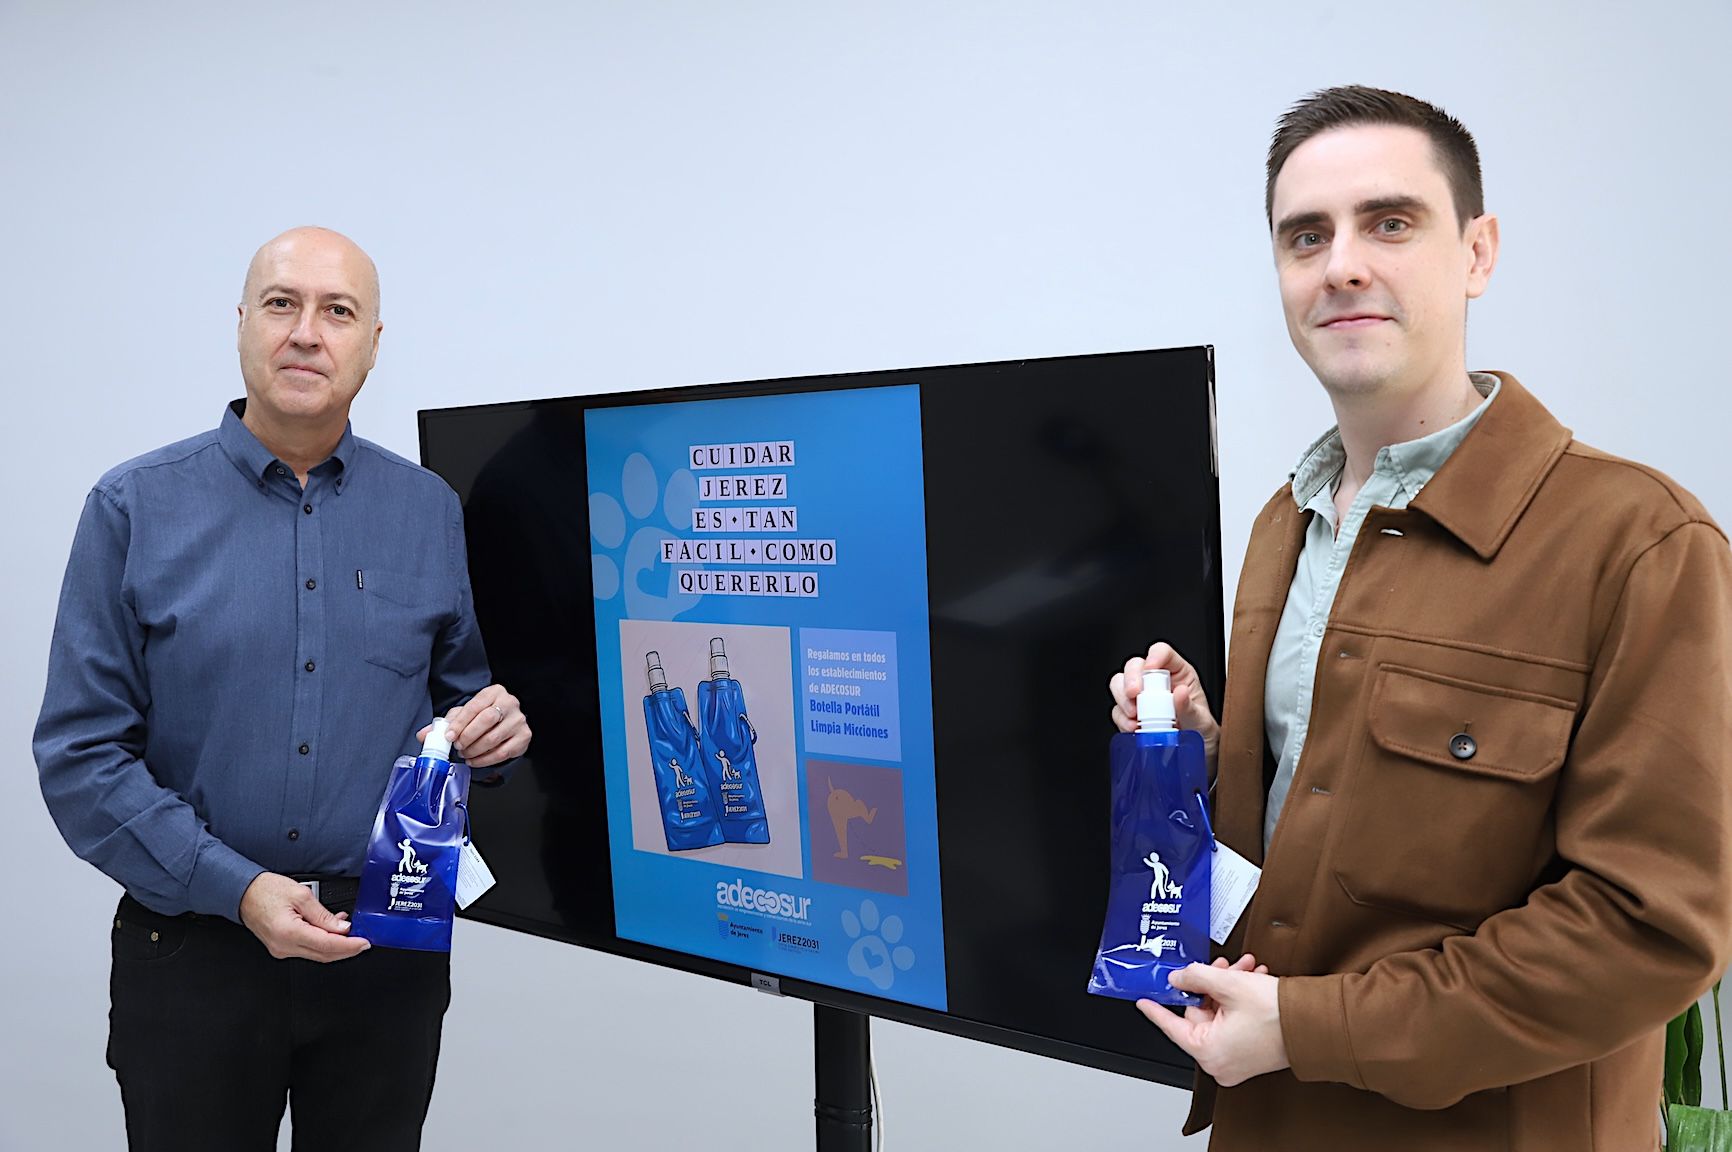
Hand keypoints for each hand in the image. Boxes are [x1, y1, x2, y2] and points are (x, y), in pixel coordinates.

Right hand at [238, 872, 369, 961]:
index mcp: (289, 933)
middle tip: (363, 941)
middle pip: (324, 955)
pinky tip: (331, 931)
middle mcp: (284, 946)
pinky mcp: (281, 947)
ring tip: (350, 932)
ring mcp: (281, 950)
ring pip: (317, 954)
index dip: (349, 946)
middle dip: (347, 950)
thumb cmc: (266, 890)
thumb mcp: (301, 895)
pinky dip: (323, 943)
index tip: (364, 943)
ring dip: (336, 946)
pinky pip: (307, 949)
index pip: (327, 946)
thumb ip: (324, 914)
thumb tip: (343, 928)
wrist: (243, 893)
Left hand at [419, 683, 530, 768]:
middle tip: (458, 746)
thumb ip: (444, 724)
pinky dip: (485, 760)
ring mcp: (519, 720)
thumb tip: (423, 735)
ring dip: (475, 750)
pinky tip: (475, 760)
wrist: (503, 724)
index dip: (460, 723)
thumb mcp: (463, 715)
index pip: (475, 706)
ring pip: (494, 738)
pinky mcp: (524, 736)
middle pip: (487, 720)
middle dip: (468, 736)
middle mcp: (510, 703)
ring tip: (465, 754)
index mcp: (494, 692)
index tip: (449, 736)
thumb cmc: (481, 717)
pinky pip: (503, 752)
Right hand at [1109, 641, 1219, 773]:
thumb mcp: (1203, 722)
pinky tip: (1133, 728)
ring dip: (1122, 699)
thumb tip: (1179, 693)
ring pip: (1120, 684)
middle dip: (1131, 679)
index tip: (1151, 669)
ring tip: (1135, 716)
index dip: (1154, 656)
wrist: (1198, 760)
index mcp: (1179, 675)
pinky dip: (1121, 719)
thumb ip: (1190, 708)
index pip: (1162, 653)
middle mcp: (1158, 683)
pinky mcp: (1132, 716)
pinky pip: (1117, 710)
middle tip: (1135, 695)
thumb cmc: (1203, 735)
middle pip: (1135, 666)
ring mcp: (1142, 699)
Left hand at [1138, 960, 1288, 1086]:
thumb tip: (1179, 978)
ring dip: (1228, 989)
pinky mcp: (1248, 1056)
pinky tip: (1251, 981)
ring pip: (1218, 1015)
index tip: (1143, 1001)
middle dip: (1211, 985)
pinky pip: (1232, 1024)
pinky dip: (1238, 1003)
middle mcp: (1219, 1062)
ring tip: (1243, 969)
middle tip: (1221, 966)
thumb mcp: (1229, 984)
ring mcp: (1234, 1061)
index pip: (1171, 1026)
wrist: (1315, 1025)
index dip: (1156, 1009)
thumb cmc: (1278, 1014)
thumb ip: (1196, 977)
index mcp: (1208, 1051)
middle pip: (1200, 1014)